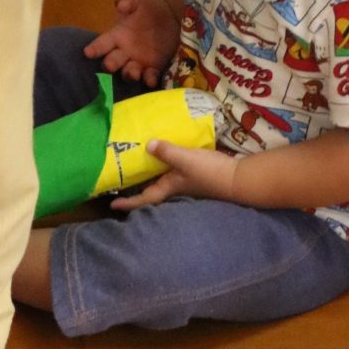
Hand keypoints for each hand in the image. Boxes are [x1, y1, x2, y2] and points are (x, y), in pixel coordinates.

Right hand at [84, 0, 179, 86]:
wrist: (171, 17)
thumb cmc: (148, 8)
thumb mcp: (138, 1)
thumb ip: (127, 0)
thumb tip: (119, 5)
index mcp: (117, 35)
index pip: (102, 43)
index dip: (95, 48)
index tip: (88, 52)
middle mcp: (124, 51)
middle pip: (113, 61)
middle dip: (110, 64)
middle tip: (110, 66)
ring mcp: (138, 61)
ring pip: (129, 71)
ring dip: (130, 74)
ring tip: (134, 73)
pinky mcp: (153, 67)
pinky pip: (149, 76)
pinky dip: (149, 79)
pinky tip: (150, 80)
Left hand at [112, 143, 237, 210]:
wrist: (236, 178)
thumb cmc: (208, 172)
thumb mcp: (185, 160)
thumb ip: (167, 152)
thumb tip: (148, 145)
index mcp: (168, 188)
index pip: (144, 199)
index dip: (128, 203)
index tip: (112, 204)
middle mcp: (174, 187)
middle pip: (150, 189)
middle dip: (135, 186)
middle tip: (120, 177)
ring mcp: (184, 181)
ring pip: (160, 179)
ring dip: (149, 173)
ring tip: (136, 161)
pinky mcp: (193, 173)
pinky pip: (172, 169)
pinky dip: (163, 163)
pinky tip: (162, 153)